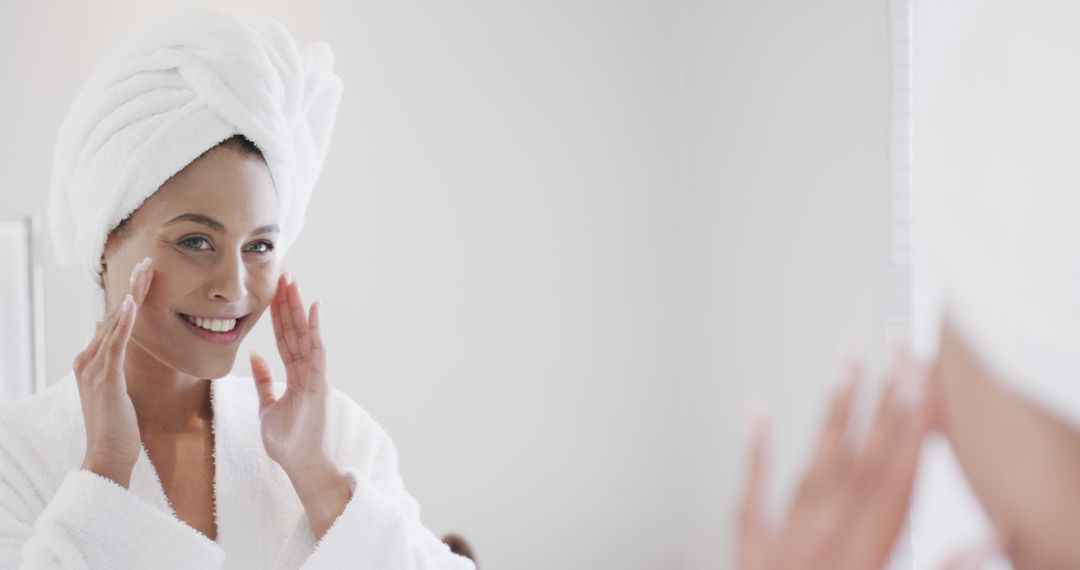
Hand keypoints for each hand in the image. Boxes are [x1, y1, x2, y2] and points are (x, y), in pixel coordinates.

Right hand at [75, 256, 154, 487]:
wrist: (107, 455)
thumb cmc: (116, 424)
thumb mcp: (112, 383)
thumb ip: (107, 356)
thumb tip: (101, 328)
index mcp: (90, 359)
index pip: (113, 320)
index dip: (130, 295)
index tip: (145, 273)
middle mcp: (87, 359)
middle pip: (114, 315)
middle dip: (133, 288)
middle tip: (149, 261)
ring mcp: (93, 368)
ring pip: (115, 324)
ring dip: (131, 296)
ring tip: (144, 272)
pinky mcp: (105, 378)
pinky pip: (116, 344)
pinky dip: (124, 322)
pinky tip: (133, 303)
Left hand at [249, 272, 335, 477]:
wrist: (301, 465)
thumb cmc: (288, 442)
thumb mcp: (267, 407)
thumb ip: (264, 381)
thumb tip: (254, 356)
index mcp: (297, 376)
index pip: (286, 339)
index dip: (280, 315)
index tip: (276, 292)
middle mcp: (308, 371)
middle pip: (297, 331)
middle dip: (290, 303)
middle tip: (285, 275)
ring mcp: (315, 376)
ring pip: (305, 335)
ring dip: (299, 308)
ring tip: (293, 282)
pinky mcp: (319, 384)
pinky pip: (316, 351)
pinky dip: (314, 329)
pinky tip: (312, 308)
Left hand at [737, 344, 932, 569]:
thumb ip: (942, 569)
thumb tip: (990, 539)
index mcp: (864, 563)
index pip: (896, 483)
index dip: (913, 429)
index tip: (925, 381)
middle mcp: (821, 547)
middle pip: (861, 464)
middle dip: (885, 404)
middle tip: (899, 352)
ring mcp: (782, 548)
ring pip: (814, 468)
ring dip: (834, 411)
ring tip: (847, 361)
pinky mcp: (750, 555)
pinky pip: (752, 496)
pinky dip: (757, 451)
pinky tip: (758, 410)